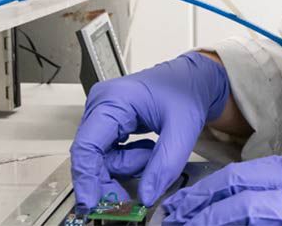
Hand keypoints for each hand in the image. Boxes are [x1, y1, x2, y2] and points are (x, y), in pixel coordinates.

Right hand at [70, 51, 229, 211]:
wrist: (195, 78)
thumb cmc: (187, 90)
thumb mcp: (182, 129)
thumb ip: (165, 164)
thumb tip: (146, 195)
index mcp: (113, 100)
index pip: (87, 145)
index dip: (87, 178)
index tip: (92, 203)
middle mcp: (102, 106)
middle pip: (92, 156)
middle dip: (111, 178)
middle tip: (132, 197)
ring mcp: (104, 114)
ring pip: (102, 158)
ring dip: (128, 166)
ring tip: (153, 152)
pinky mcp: (111, 123)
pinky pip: (110, 154)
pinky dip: (129, 161)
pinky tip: (148, 150)